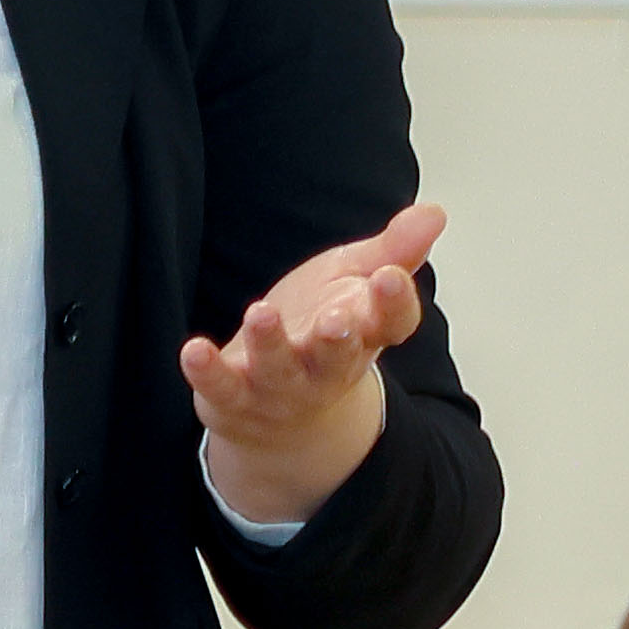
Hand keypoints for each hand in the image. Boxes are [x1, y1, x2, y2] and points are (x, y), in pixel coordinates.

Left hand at [184, 202, 442, 535]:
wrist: (283, 415)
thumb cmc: (322, 329)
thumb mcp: (355, 283)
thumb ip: (392, 250)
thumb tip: (434, 212)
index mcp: (364, 334)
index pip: (390, 323)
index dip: (394, 303)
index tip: (390, 276)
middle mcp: (327, 367)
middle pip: (337, 357)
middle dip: (338, 339)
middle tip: (338, 318)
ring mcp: (281, 387)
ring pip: (279, 371)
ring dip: (271, 346)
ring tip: (261, 313)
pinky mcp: (235, 397)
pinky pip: (223, 388)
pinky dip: (208, 372)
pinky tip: (194, 350)